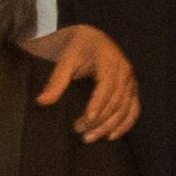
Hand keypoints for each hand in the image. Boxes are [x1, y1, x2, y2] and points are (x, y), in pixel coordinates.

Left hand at [24, 23, 139, 143]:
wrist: (92, 38)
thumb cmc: (78, 47)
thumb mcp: (65, 60)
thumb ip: (56, 81)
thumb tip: (42, 101)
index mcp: (109, 59)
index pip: (107, 85)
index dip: (99, 103)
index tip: (87, 118)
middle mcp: (124, 70)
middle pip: (117, 100)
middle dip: (100, 119)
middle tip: (81, 132)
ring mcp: (130, 80)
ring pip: (125, 107)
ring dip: (110, 126)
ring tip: (90, 137)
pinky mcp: (132, 89)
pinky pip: (134, 109)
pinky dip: (125, 124)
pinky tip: (111, 136)